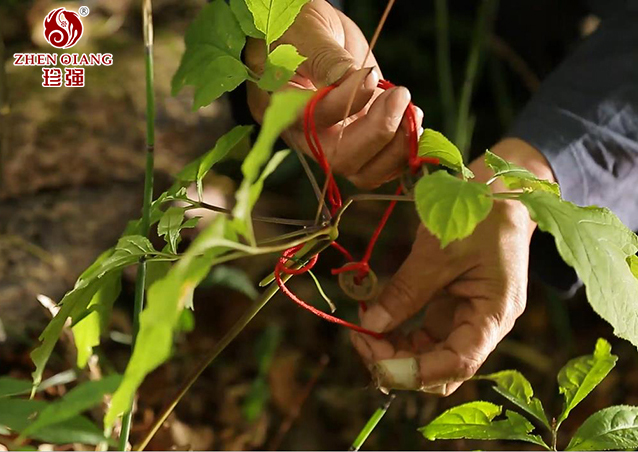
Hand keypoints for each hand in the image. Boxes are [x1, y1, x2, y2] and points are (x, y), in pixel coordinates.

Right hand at [244, 0, 421, 188]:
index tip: (368, 74)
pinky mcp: (360, 140)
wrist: (312, 34)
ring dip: (397, 147)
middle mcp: (308, 135)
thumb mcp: (307, 32)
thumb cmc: (299, 27)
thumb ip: (326, 58)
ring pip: (364, 172)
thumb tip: (356, 81)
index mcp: (283, 108)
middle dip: (378, 132)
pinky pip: (382, 164)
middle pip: (341, 159)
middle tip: (400, 96)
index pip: (312, 122)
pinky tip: (412, 118)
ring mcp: (336, 141)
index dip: (345, 104)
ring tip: (412, 111)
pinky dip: (404, 149)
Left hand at [351, 139, 555, 394]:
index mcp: (494, 314)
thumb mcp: (438, 252)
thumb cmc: (477, 216)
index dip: (417, 371)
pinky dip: (399, 335)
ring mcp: (467, 319)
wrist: (497, 193)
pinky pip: (424, 335)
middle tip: (361, 340)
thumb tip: (372, 325)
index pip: (459, 362)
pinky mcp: (452, 309)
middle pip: (442, 369)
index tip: (377, 361)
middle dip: (401, 364)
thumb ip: (406, 291)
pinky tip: (375, 321)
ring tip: (362, 331)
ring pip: (430, 356)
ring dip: (395, 352)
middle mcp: (483, 326)